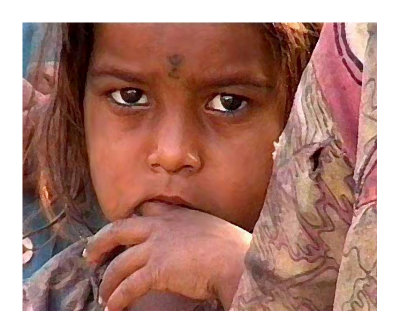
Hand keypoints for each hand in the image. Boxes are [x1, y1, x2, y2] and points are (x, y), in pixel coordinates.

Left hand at [84, 202, 251, 309]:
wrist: (238, 259)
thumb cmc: (232, 246)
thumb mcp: (209, 226)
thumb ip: (192, 229)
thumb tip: (187, 242)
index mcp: (174, 215)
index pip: (143, 208)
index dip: (129, 218)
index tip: (119, 228)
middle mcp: (160, 226)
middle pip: (117, 230)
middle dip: (100, 243)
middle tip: (91, 256)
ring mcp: (156, 247)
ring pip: (120, 264)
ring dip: (108, 281)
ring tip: (104, 294)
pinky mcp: (157, 270)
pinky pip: (129, 287)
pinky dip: (118, 299)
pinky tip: (113, 308)